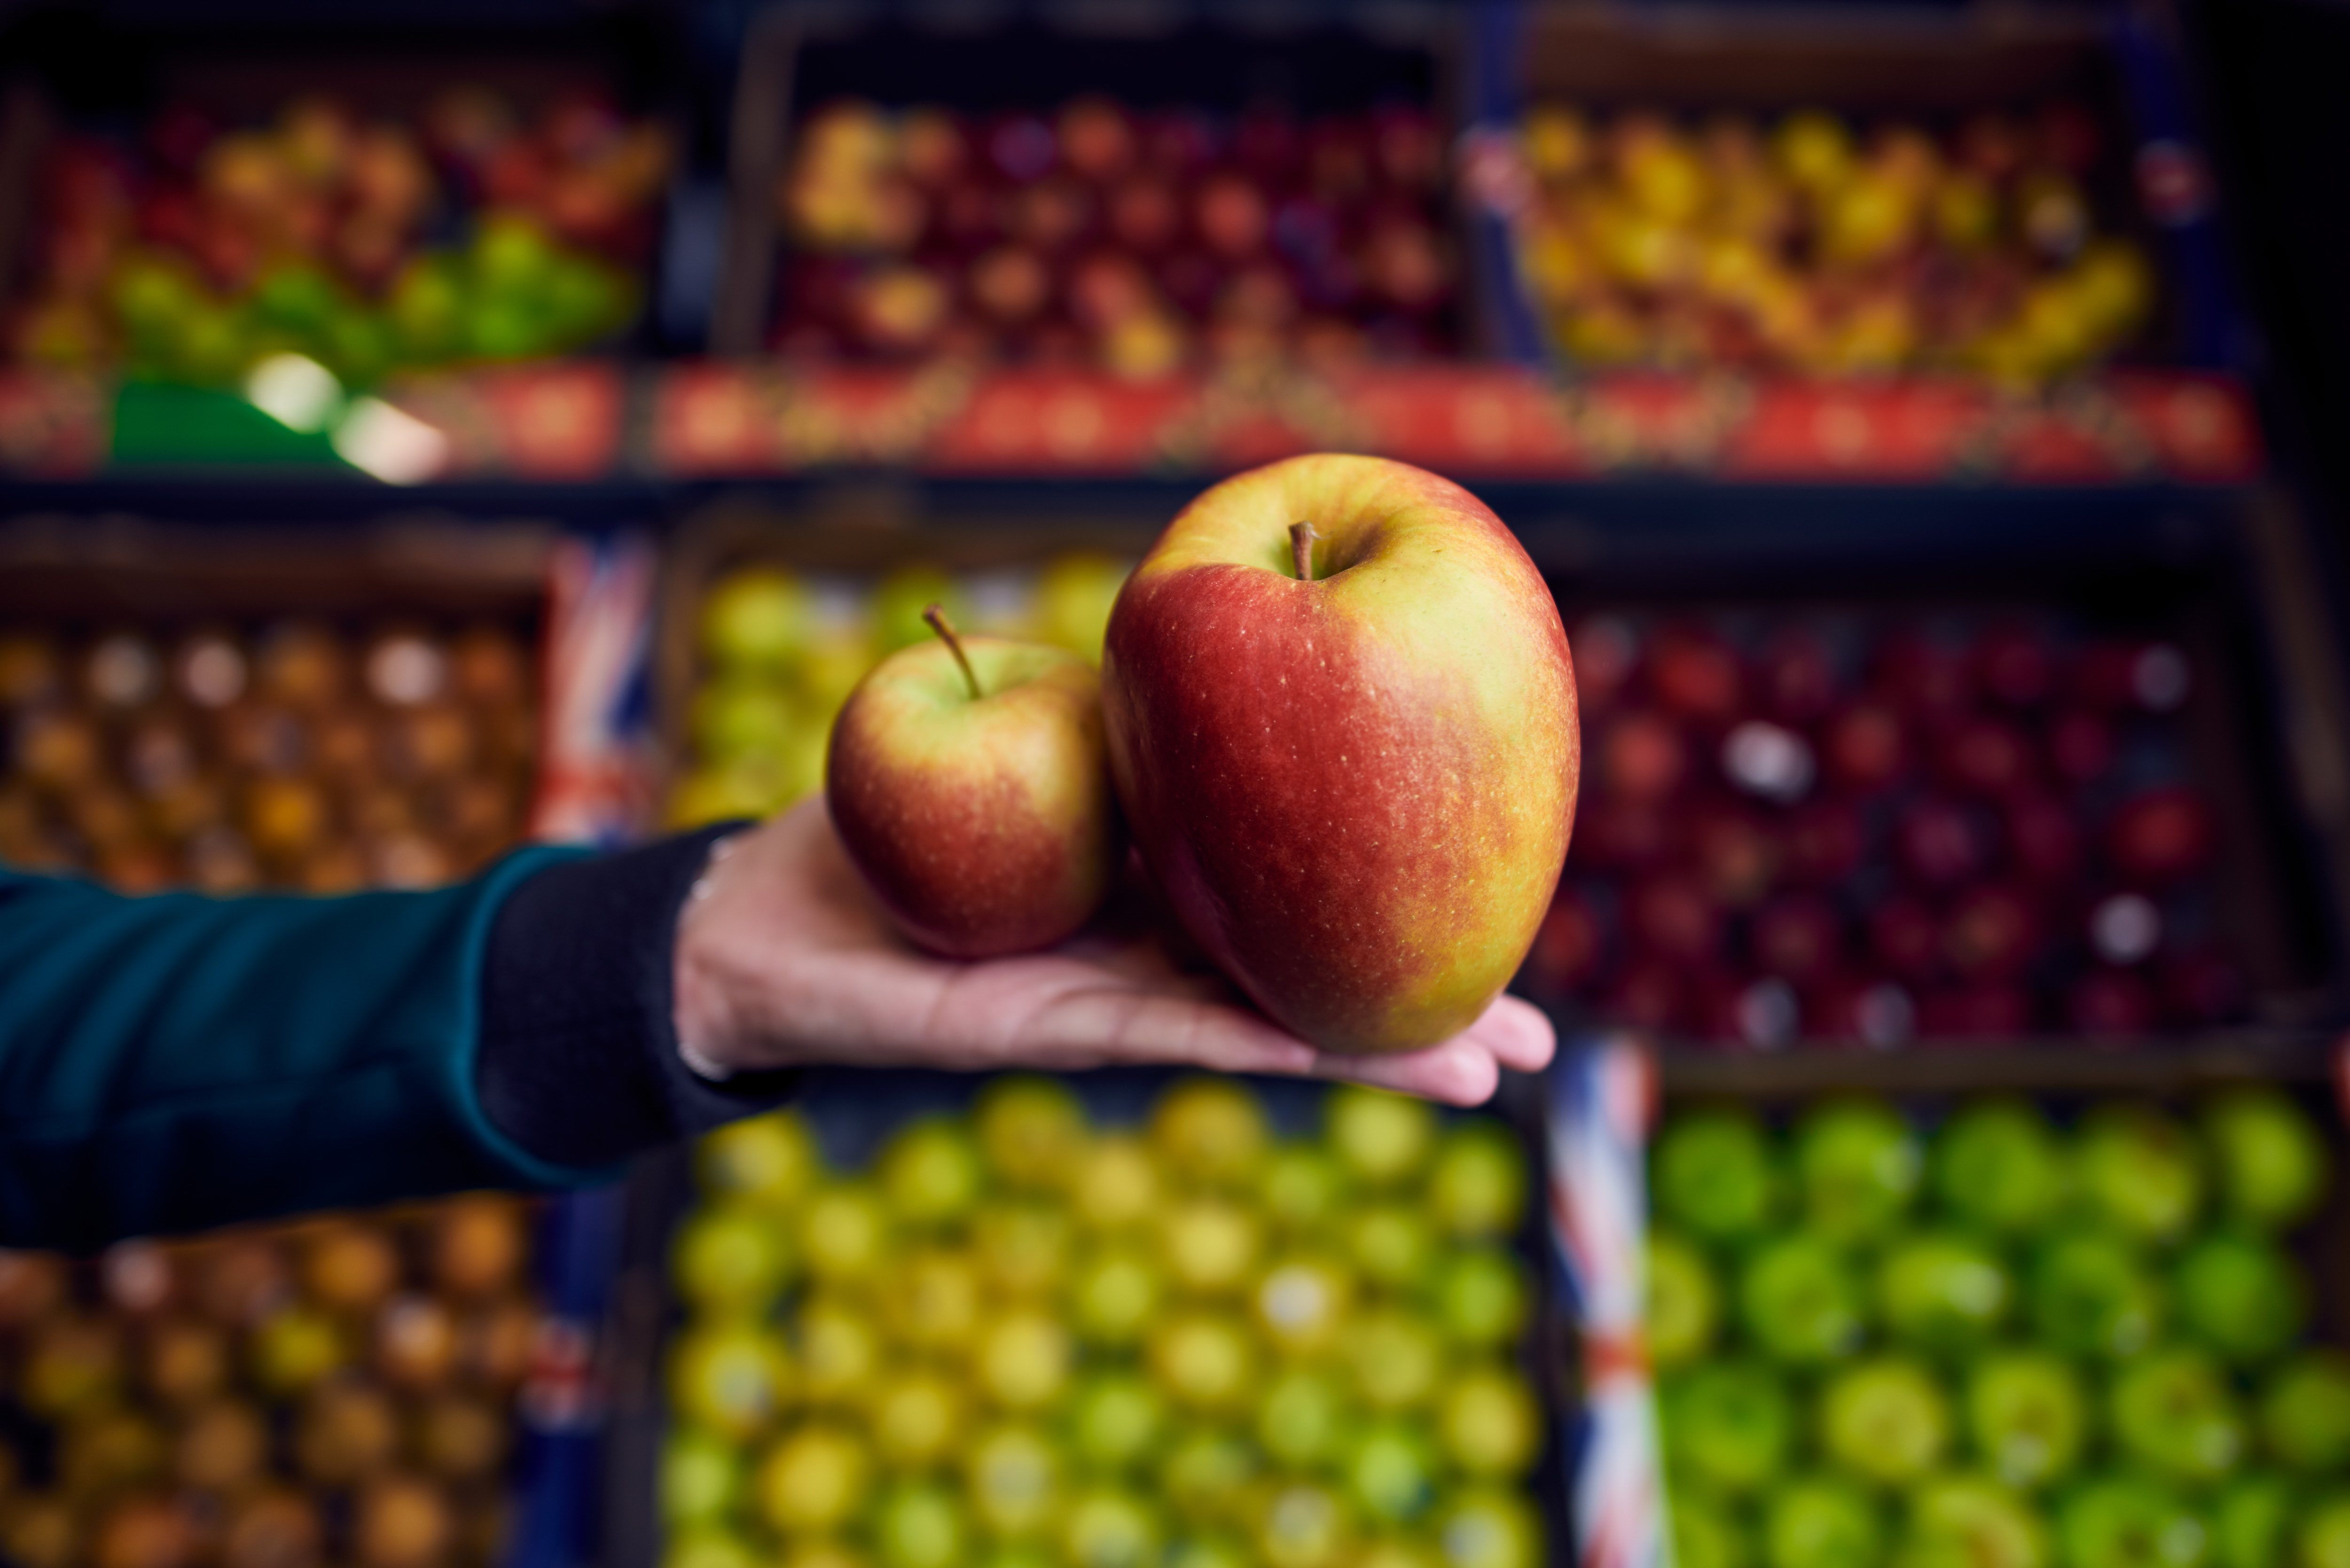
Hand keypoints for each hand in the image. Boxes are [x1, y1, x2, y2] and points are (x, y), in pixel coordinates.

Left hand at [673, 798, 1554, 1105]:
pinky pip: (1170, 1032)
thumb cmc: (877, 821)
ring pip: (1267, 1025)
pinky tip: (1337, 1051)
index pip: (1296, 893)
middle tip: (1538, 1037)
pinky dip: (1254, 1040)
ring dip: (1372, 1051)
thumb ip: (1100, 712)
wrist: (757, 912)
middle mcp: (1152, 951)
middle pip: (1309, 978)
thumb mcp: (1005, 731)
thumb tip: (1188, 634)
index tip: (1489, 898)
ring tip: (1486, 1069)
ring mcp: (1111, 997)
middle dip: (1420, 1006)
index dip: (1389, 899)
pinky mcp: (1052, 1027)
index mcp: (1157, 883)